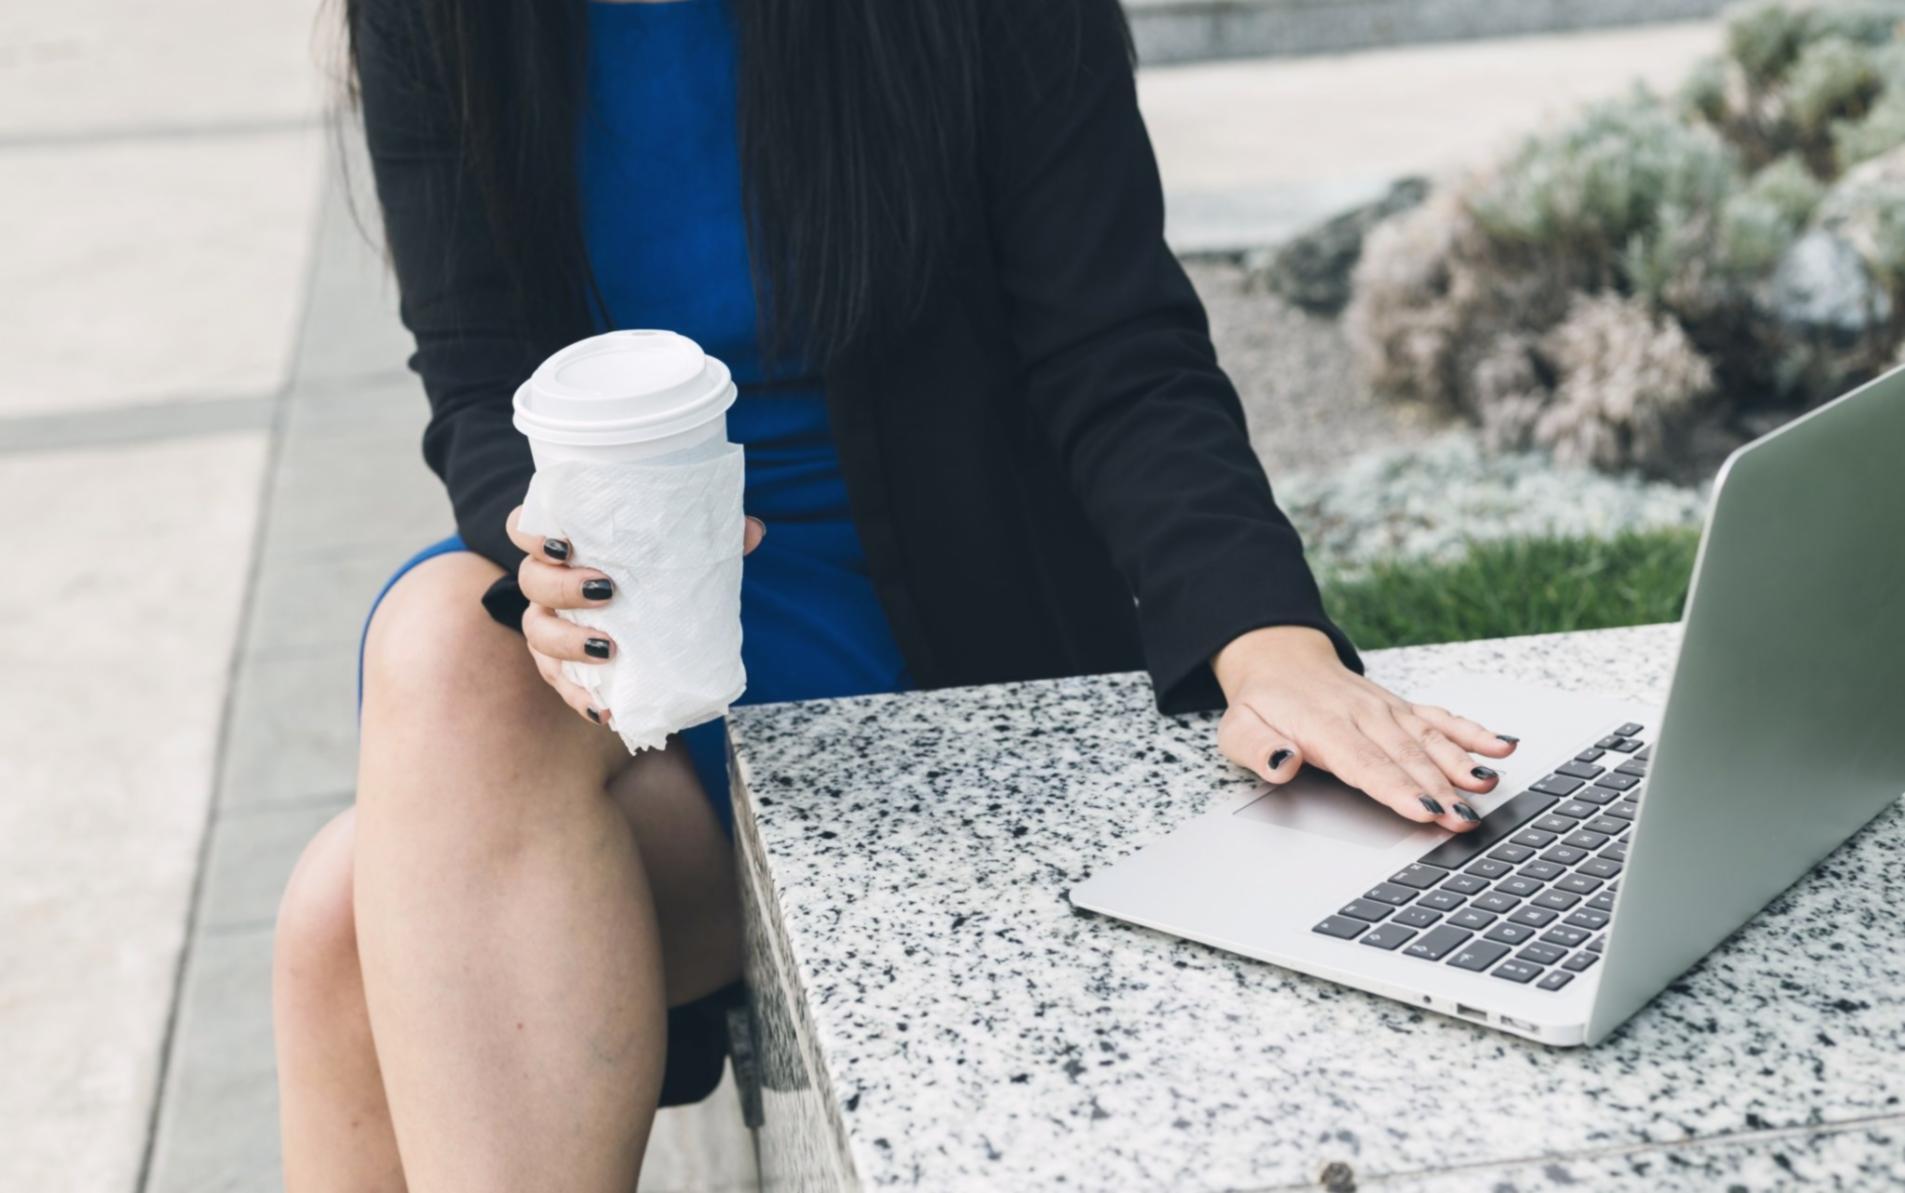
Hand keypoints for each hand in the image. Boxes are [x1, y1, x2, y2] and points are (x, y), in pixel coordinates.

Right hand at [504, 506, 766, 724]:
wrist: (638, 607)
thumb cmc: (650, 563)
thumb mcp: (679, 545)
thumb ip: (709, 534)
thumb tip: (753, 530)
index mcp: (564, 543)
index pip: (525, 526)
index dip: (533, 532)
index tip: (565, 541)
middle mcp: (546, 582)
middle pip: (530, 579)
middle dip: (562, 586)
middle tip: (605, 590)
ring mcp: (548, 623)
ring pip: (535, 631)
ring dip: (566, 642)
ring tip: (606, 649)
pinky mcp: (559, 664)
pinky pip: (558, 683)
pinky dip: (579, 698)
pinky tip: (605, 710)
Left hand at [1211, 626, 1517, 832]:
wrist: (1280, 660)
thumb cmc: (1263, 704)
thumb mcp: (1237, 729)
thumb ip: (1257, 748)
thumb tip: (1282, 762)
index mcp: (1323, 726)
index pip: (1365, 763)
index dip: (1397, 788)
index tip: (1423, 810)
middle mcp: (1362, 716)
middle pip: (1406, 758)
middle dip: (1439, 790)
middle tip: (1466, 819)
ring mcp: (1387, 710)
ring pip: (1430, 739)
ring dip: (1462, 765)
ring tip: (1489, 786)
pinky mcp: (1402, 708)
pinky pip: (1441, 718)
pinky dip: (1473, 732)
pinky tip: (1501, 746)